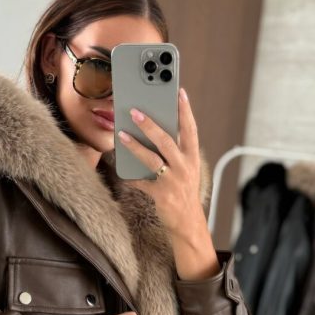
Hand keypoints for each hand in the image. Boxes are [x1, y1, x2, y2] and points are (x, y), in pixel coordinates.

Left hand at [116, 87, 205, 235]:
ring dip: (135, 146)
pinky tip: (122, 170)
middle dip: (150, 125)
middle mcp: (185, 167)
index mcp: (192, 157)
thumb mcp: (186, 169)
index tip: (180, 92)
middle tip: (135, 111)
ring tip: (121, 134)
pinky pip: (142, 182)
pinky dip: (131, 176)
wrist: (187, 222)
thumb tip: (152, 132)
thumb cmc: (183, 190)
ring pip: (152, 159)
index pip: (190, 129)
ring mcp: (173, 181)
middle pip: (166, 141)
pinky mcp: (161, 194)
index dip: (185, 110)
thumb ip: (174, 152)